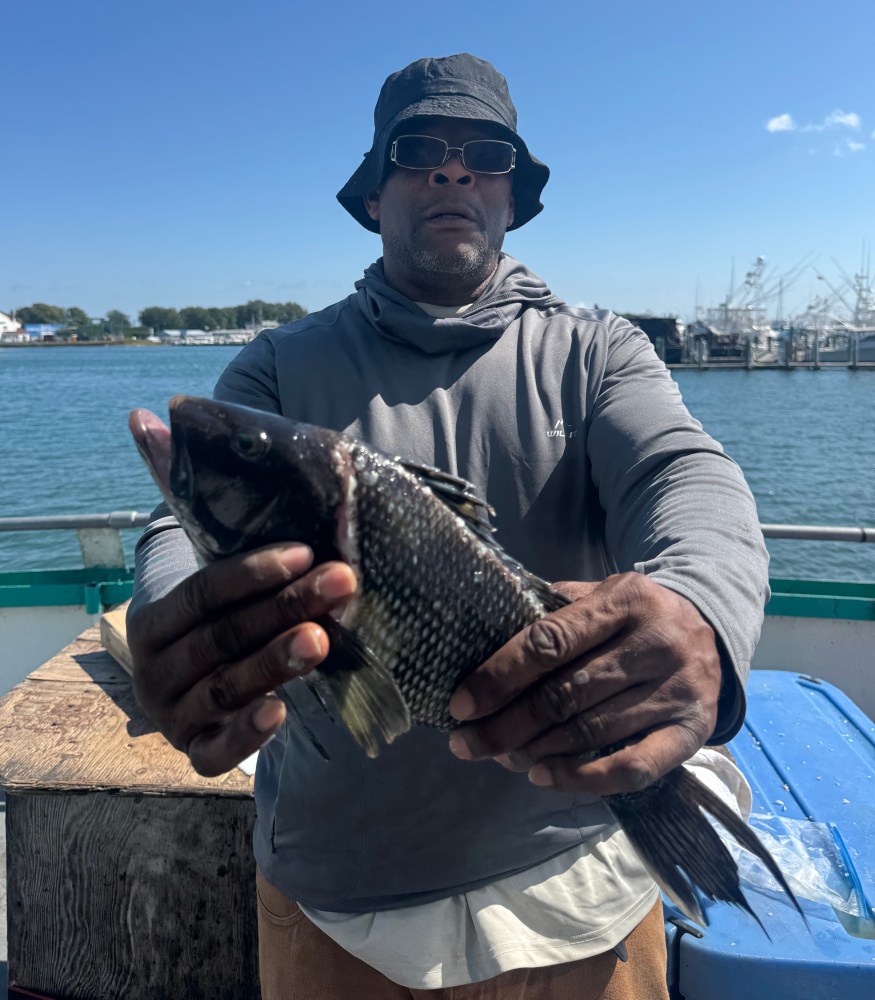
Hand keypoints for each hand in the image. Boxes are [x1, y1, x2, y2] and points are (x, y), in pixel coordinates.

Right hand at [127, 543, 356, 776]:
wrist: (185, 688)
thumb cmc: (216, 627)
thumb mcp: (217, 603)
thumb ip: (252, 579)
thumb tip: (317, 536)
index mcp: (152, 623)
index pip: (199, 593)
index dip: (252, 572)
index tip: (307, 552)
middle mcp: (152, 671)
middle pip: (222, 635)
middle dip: (284, 606)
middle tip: (337, 583)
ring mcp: (171, 717)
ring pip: (225, 686)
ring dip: (275, 660)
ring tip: (320, 638)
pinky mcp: (194, 753)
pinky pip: (215, 753)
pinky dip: (247, 734)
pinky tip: (280, 710)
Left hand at [447, 573, 721, 795]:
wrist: (710, 627)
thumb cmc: (632, 615)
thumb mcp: (598, 594)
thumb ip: (549, 612)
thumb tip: (480, 639)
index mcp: (624, 600)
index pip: (549, 641)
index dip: (500, 676)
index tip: (461, 704)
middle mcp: (656, 643)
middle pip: (565, 693)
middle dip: (506, 724)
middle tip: (466, 743)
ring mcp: (678, 689)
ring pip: (593, 731)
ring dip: (536, 751)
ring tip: (501, 758)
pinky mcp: (692, 731)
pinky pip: (635, 767)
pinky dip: (584, 778)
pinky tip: (545, 777)